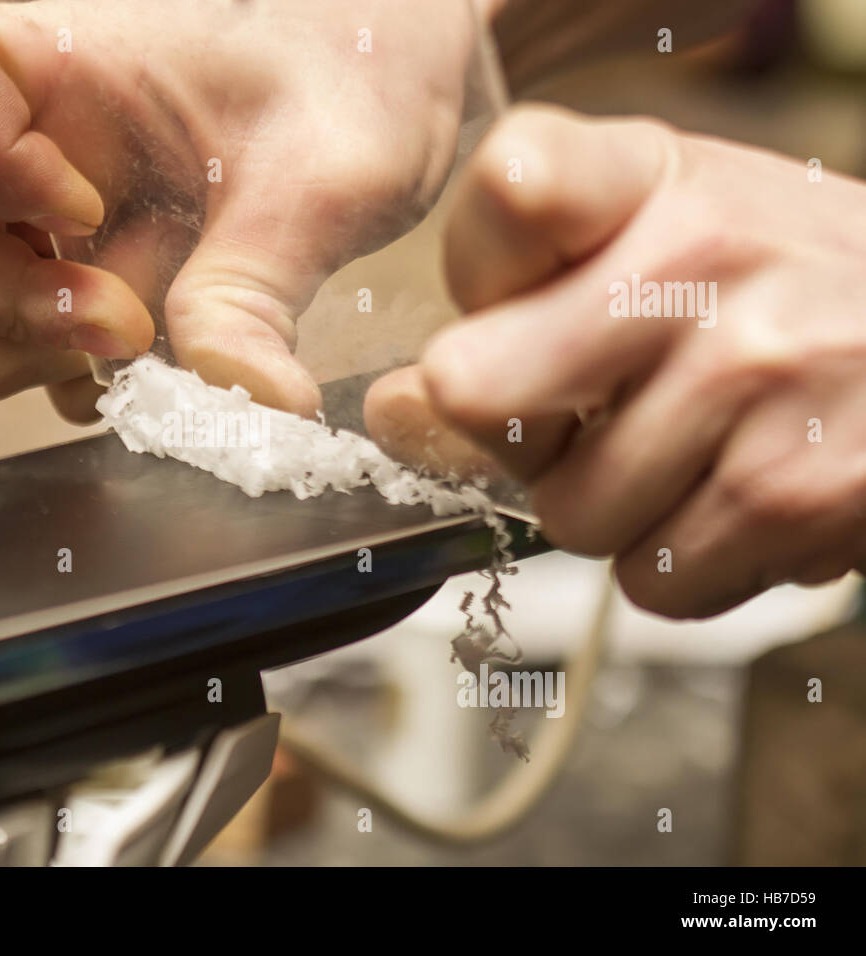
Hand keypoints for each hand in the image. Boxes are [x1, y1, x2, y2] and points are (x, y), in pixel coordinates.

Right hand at [0, 0, 475, 419]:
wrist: (384, 99)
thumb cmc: (350, 80)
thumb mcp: (323, 174)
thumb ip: (260, 284)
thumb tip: (246, 405)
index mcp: (50, 59)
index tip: (85, 206)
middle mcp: (18, 150)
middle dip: (3, 309)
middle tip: (125, 326)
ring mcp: (41, 235)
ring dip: (55, 363)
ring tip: (162, 339)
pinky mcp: (80, 296)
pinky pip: (42, 370)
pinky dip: (99, 387)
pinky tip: (177, 357)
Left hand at [380, 104, 865, 617]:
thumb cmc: (765, 282)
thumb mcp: (644, 229)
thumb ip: (507, 297)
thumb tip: (394, 411)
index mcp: (645, 175)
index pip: (506, 190)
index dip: (481, 270)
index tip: (515, 292)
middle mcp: (704, 257)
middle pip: (477, 396)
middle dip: (519, 427)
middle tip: (590, 407)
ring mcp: (760, 375)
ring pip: (570, 515)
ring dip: (613, 505)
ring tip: (688, 446)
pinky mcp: (802, 491)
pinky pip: (656, 581)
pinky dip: (682, 560)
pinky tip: (734, 489)